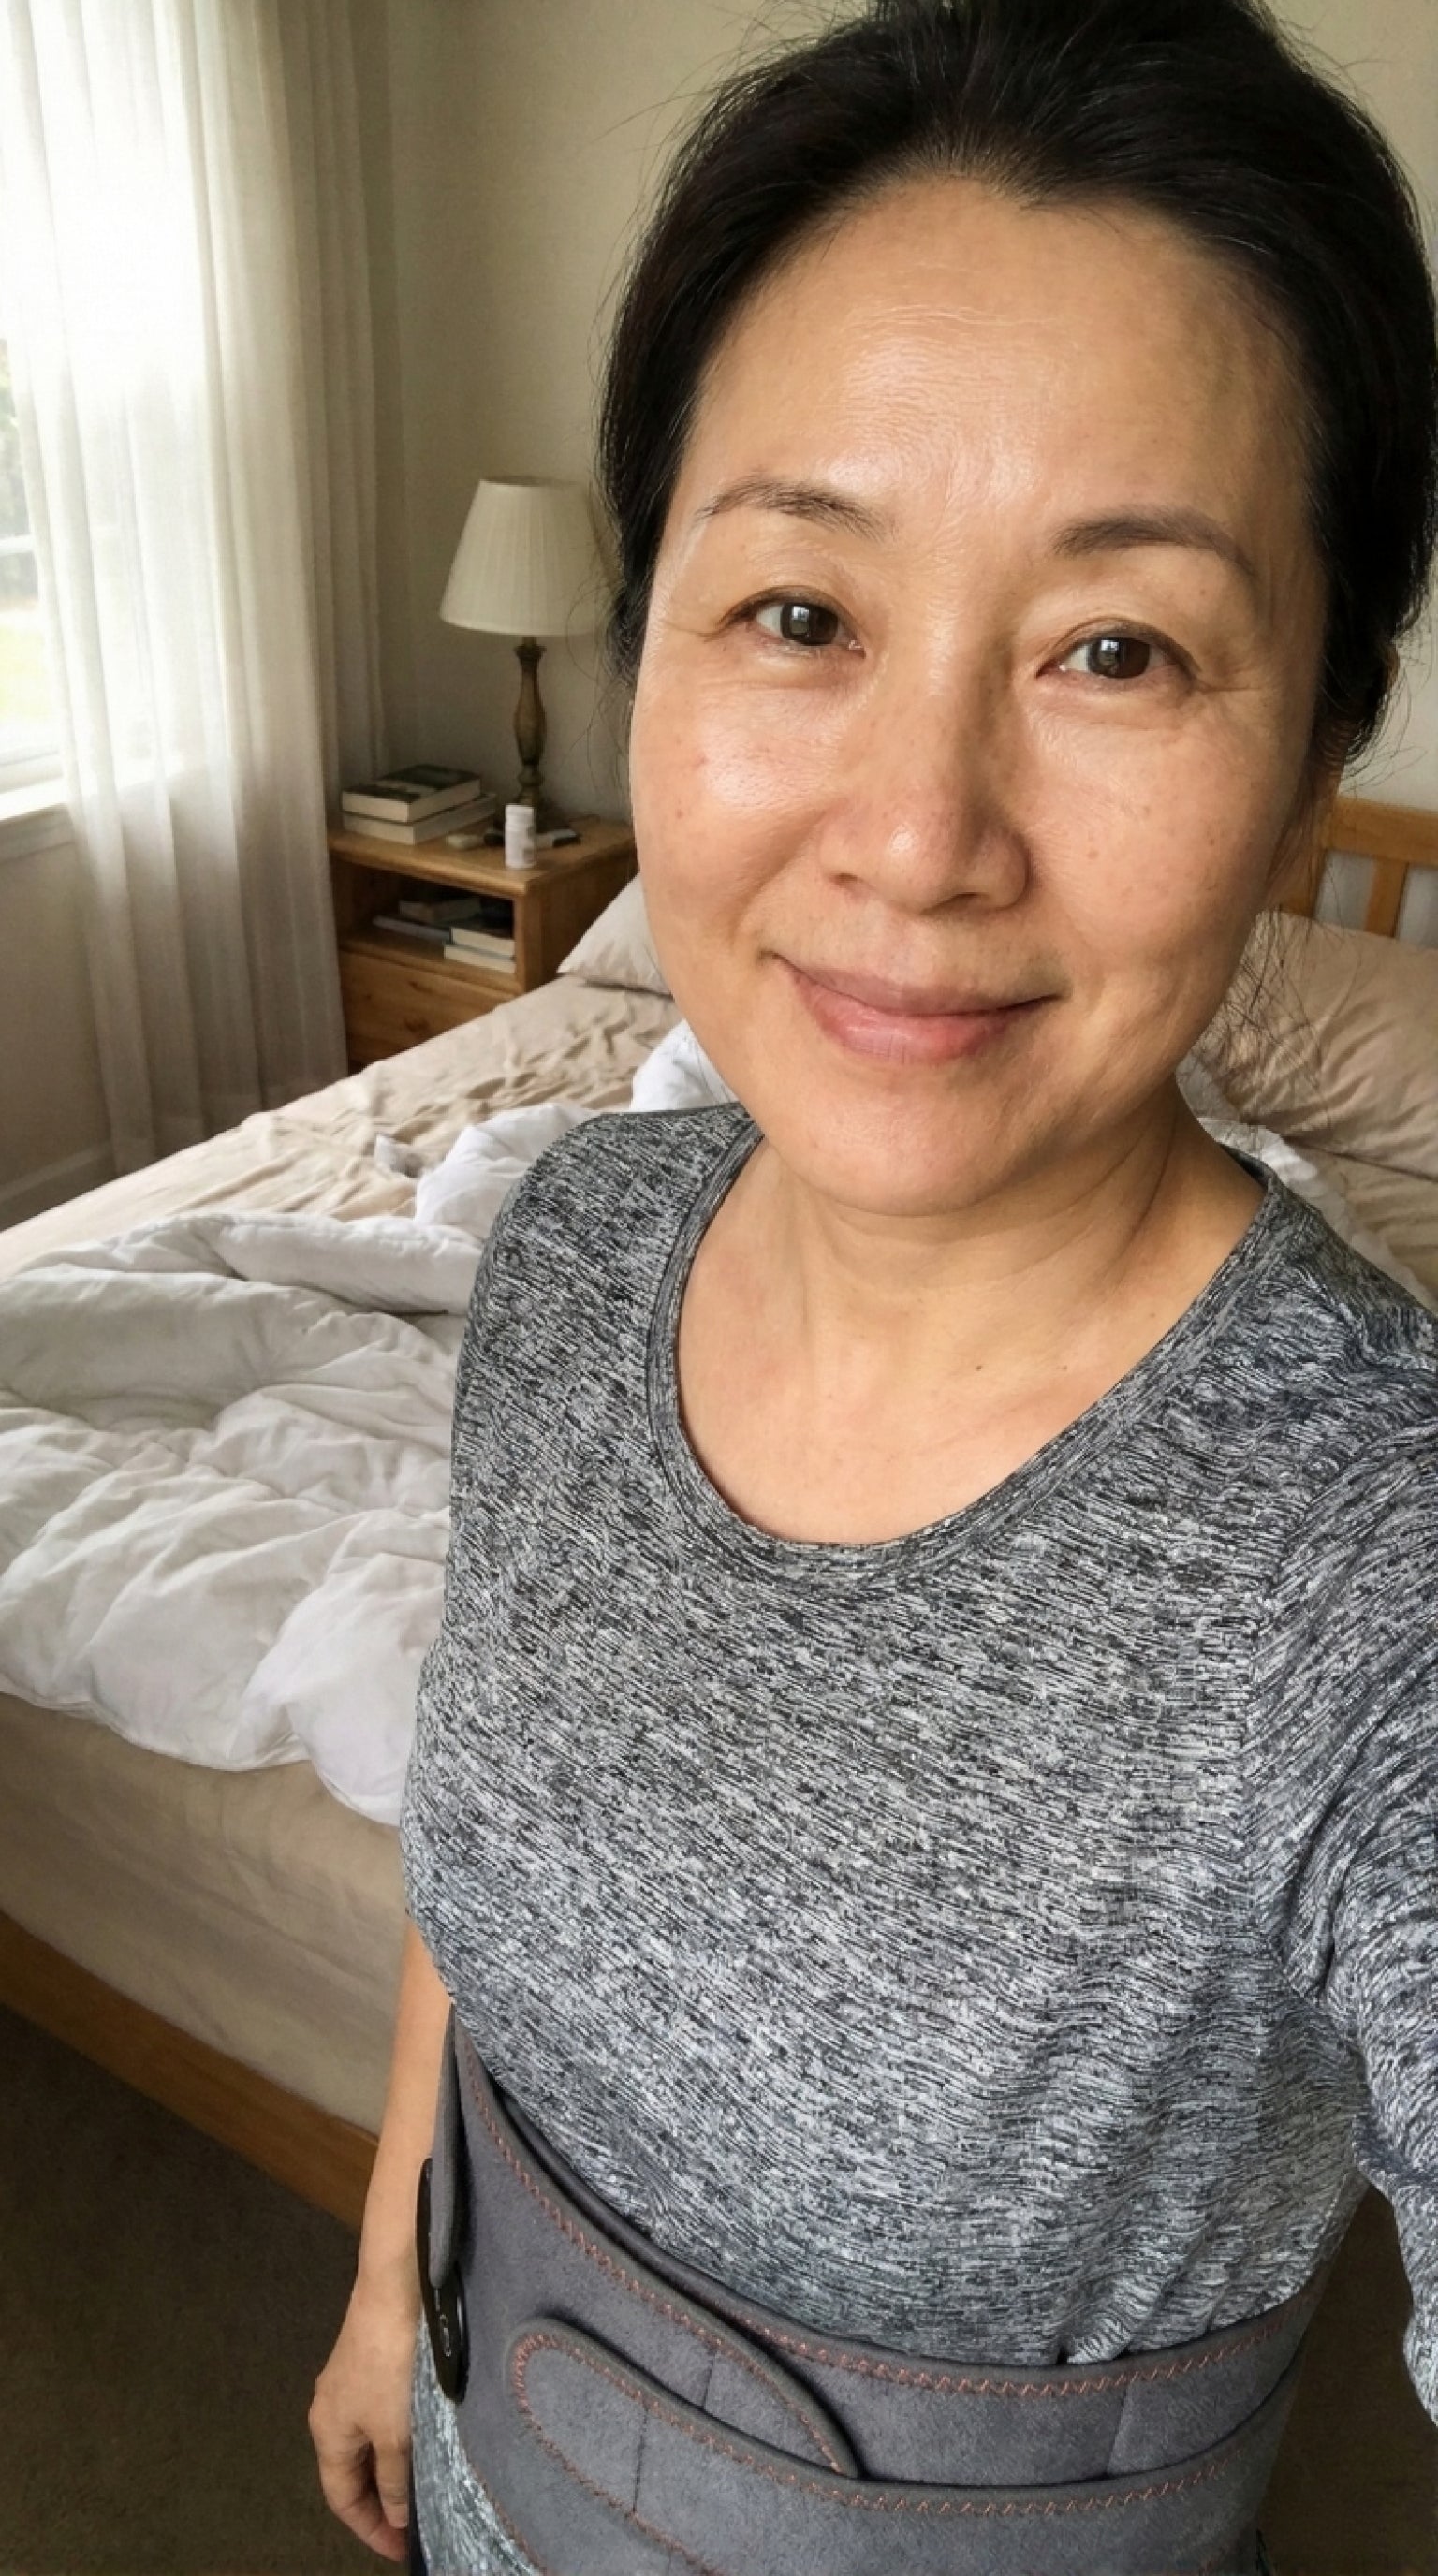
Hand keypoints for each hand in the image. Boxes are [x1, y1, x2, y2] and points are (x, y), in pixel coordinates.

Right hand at [310, 2267, 420, 2561]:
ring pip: (369, 2444)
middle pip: (352, 2472)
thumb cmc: (388, 2365)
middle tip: (414, 2525)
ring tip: (423, 2491)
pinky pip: (381, 2420)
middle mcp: (332, 2410)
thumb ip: (395, 2477)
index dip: (369, 2528)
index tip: (401, 2550)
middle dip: (380, 2502)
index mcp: (328, 2432)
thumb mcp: (394, 2431)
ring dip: (392, 2470)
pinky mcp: (372, 2364)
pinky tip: (423, 2442)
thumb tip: (396, 2516)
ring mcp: (351, 2385)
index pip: (342, 2497)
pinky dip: (398, 2441)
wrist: (395, 2288)